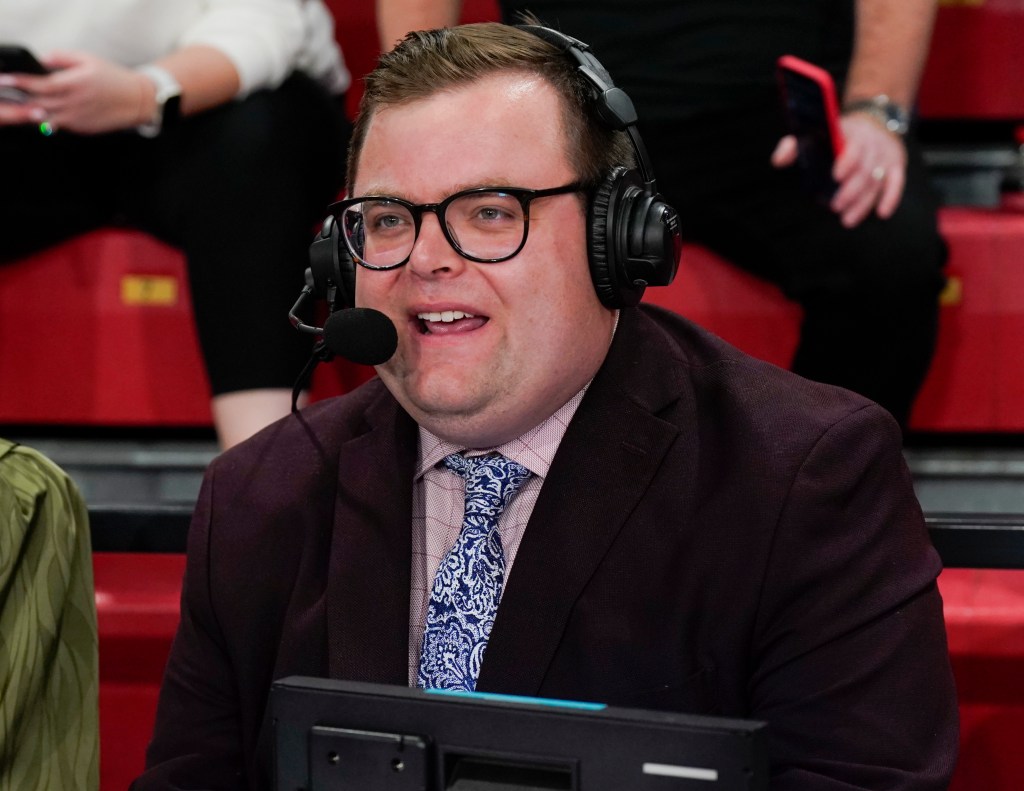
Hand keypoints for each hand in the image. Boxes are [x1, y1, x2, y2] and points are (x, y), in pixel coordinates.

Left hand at [0, 50, 151, 134]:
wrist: (136, 100)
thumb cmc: (113, 78)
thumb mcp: (88, 59)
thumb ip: (61, 58)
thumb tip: (42, 61)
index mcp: (75, 84)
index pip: (40, 85)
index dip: (21, 83)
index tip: (8, 80)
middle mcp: (75, 103)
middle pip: (39, 103)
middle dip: (22, 98)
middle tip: (11, 94)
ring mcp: (78, 118)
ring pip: (47, 117)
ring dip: (33, 112)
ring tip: (25, 105)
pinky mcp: (83, 128)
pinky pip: (60, 124)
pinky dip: (51, 118)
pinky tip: (48, 111)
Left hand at [771, 113, 906, 227]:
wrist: (873, 118)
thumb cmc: (836, 134)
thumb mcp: (816, 133)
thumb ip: (794, 146)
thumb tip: (778, 160)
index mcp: (851, 133)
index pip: (853, 147)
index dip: (847, 161)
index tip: (835, 177)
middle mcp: (872, 143)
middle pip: (865, 169)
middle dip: (851, 191)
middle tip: (835, 207)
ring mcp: (886, 154)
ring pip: (878, 180)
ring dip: (864, 202)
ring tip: (847, 220)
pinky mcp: (897, 164)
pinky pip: (898, 181)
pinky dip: (891, 198)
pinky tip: (881, 213)